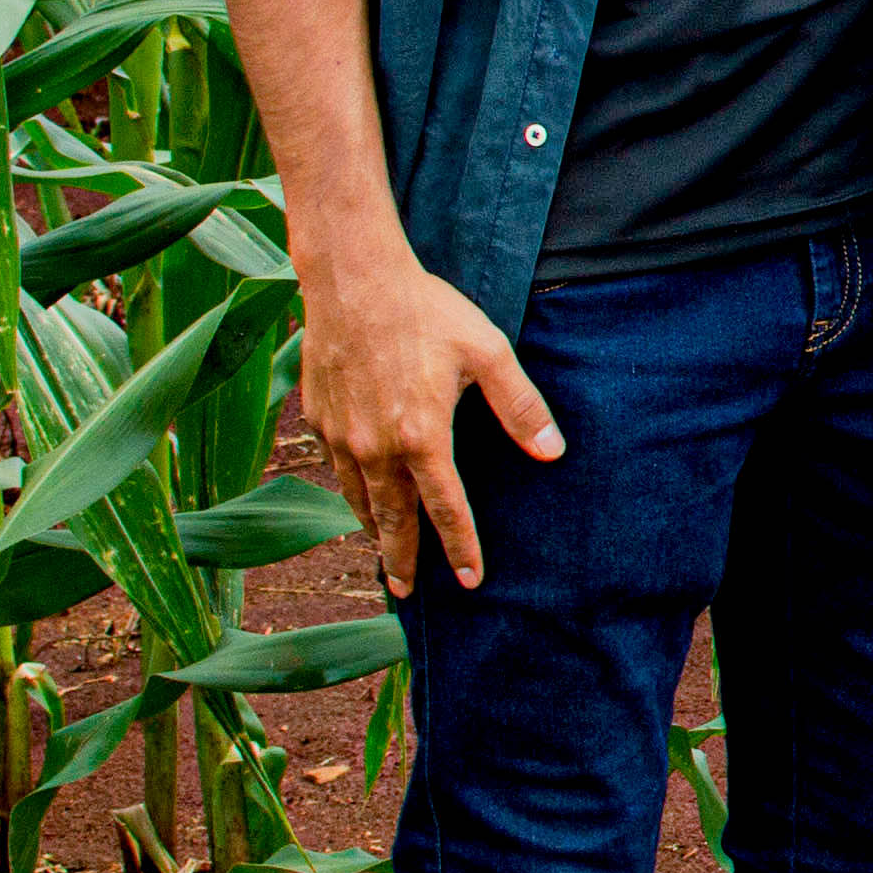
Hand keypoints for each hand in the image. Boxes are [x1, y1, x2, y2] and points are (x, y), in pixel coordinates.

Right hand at [297, 242, 557, 594]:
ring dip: (374, 532)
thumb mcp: (487, 352)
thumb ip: (519, 406)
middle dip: (402, 560)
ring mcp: (342, 437)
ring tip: (383, 555)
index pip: (446, 510)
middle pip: (393, 522)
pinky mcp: (320, 419)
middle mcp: (377, 448)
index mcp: (422, 438)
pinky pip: (337, 473)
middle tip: (405, 592)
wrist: (351, 279)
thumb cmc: (425, 310)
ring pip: (359, 502)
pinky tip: (359, 500)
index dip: (461, 548)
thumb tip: (553, 451)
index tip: (471, 579)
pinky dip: (350, 496)